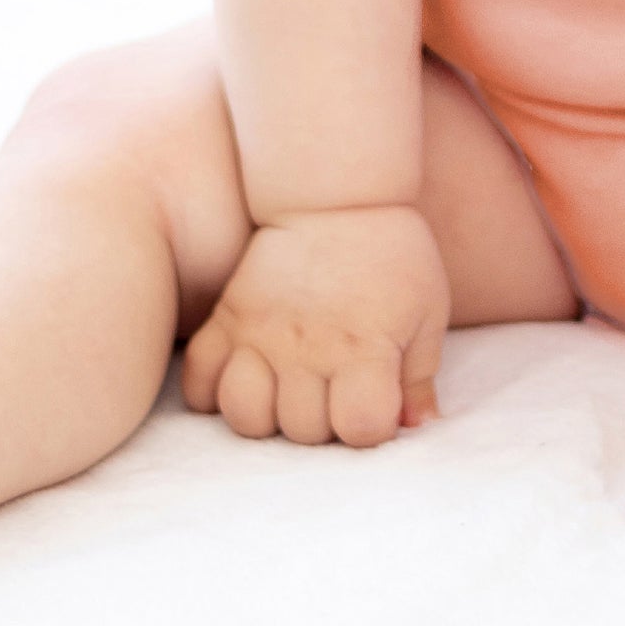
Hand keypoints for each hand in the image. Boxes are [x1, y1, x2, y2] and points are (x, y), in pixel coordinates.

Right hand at [182, 203, 448, 445]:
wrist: (337, 194)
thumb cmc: (393, 255)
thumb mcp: (426, 311)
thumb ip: (420, 377)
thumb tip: (418, 428)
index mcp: (366, 349)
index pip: (362, 428)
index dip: (372, 426)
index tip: (375, 400)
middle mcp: (309, 349)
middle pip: (304, 431)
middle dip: (324, 421)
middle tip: (335, 387)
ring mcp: (261, 335)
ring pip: (245, 415)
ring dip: (269, 413)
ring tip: (289, 388)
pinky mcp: (228, 317)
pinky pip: (198, 381)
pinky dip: (214, 392)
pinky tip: (245, 374)